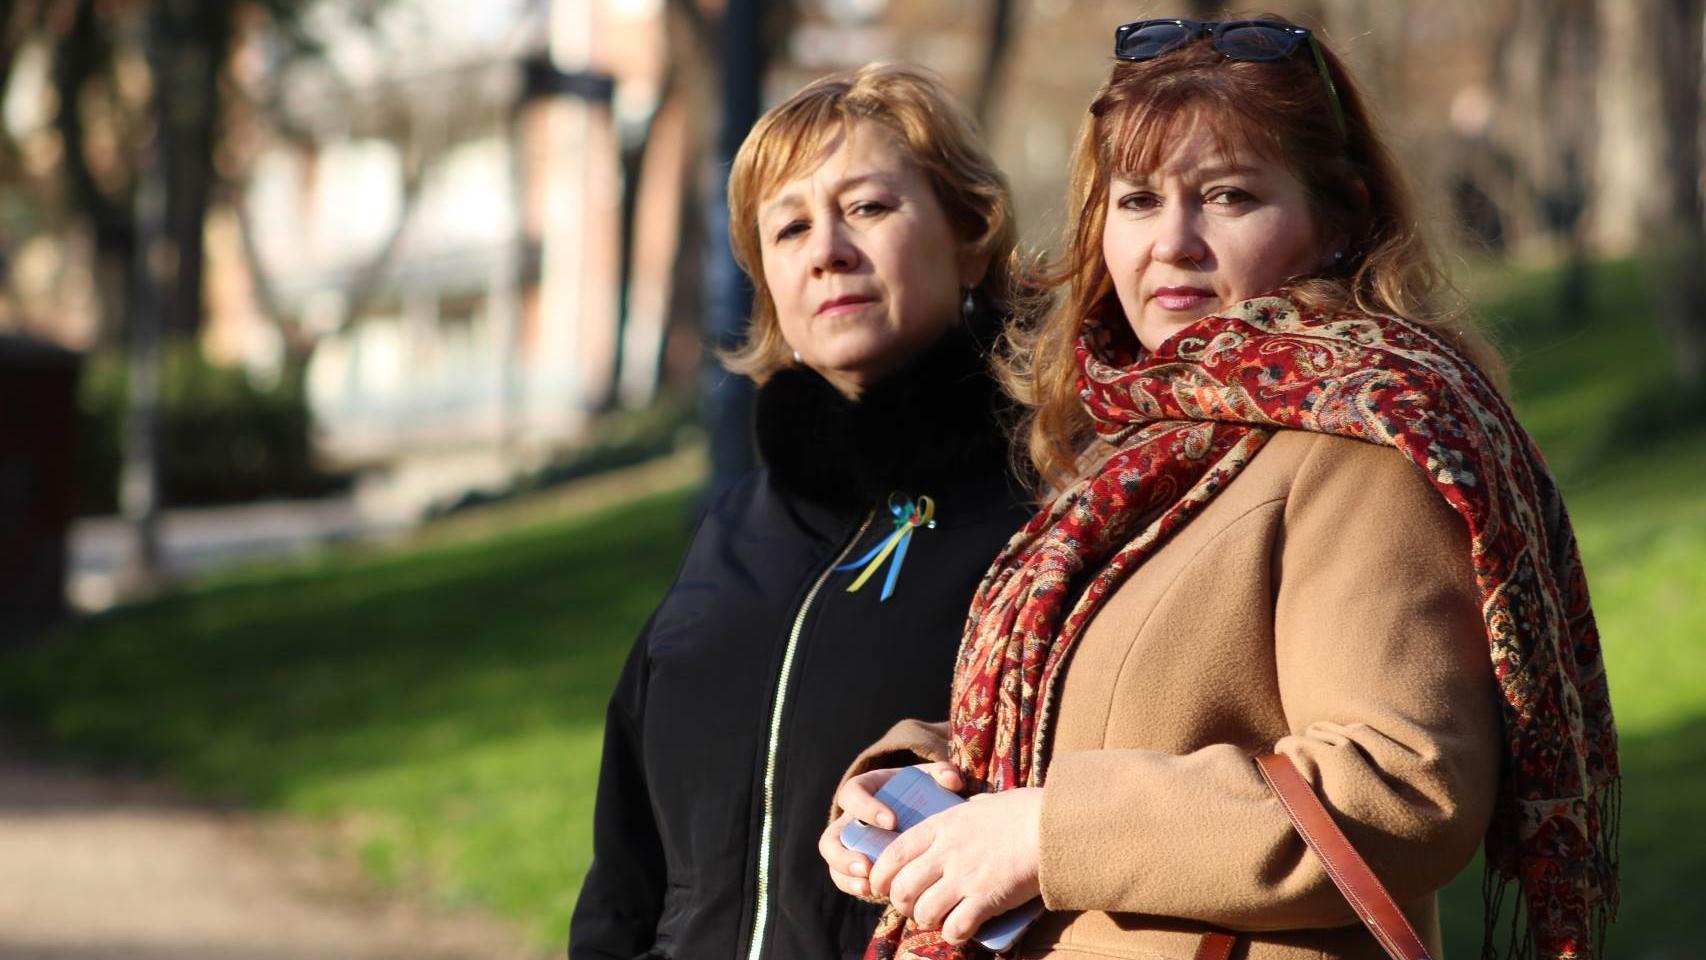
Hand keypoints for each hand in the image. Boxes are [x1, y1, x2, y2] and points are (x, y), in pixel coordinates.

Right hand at [819, 762, 964, 898]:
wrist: (917, 811)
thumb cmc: (921, 791)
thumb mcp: (931, 779)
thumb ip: (943, 773)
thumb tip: (951, 781)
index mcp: (863, 790)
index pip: (853, 794)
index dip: (866, 808)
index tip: (892, 822)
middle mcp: (849, 818)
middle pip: (832, 836)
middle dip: (845, 854)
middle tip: (869, 865)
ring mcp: (848, 843)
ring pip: (833, 860)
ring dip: (847, 874)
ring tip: (870, 885)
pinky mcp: (854, 863)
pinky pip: (843, 877)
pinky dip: (854, 886)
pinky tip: (874, 893)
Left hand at [870, 787, 1042, 944]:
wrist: (1052, 825)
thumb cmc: (1020, 811)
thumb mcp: (976, 806)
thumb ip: (956, 819)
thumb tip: (951, 825)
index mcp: (940, 827)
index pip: (892, 855)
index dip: (880, 877)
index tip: (883, 887)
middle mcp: (946, 852)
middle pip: (901, 889)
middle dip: (902, 905)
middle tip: (915, 906)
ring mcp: (965, 877)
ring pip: (924, 913)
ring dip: (928, 921)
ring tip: (940, 918)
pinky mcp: (986, 899)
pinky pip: (955, 928)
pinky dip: (954, 934)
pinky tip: (962, 929)